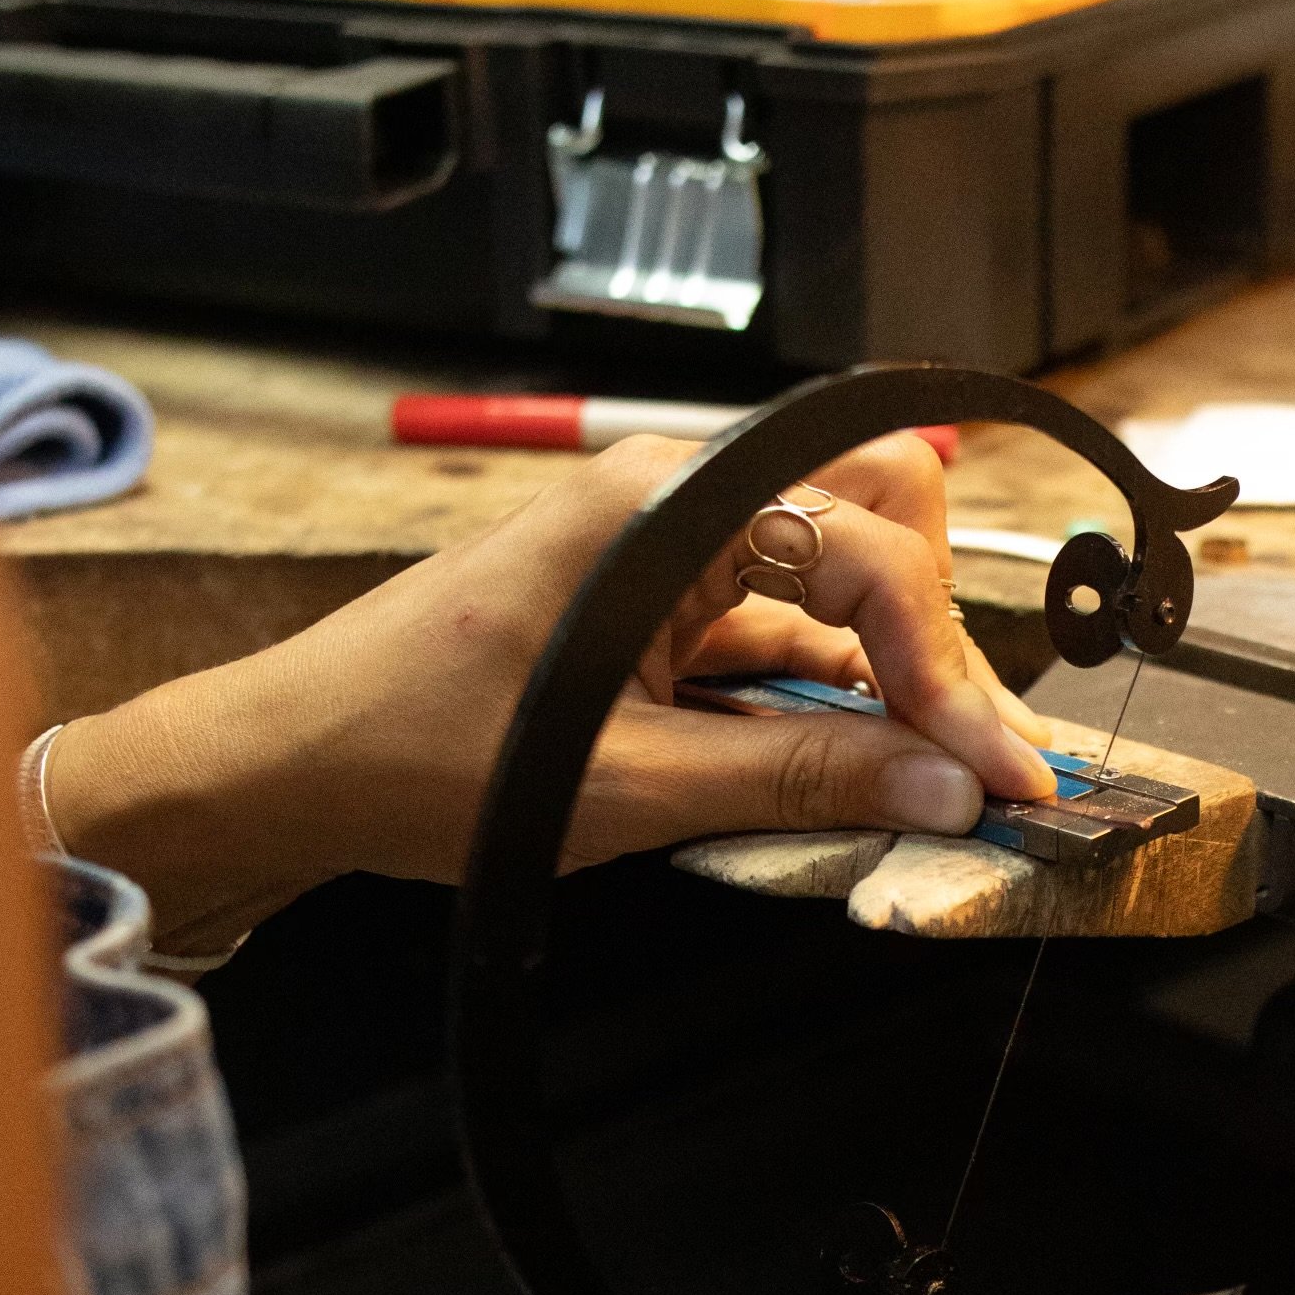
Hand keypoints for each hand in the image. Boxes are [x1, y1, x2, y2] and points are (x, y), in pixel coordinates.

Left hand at [46, 429, 1055, 953]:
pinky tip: (857, 773)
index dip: (950, 677)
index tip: (1000, 774)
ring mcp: (667, 555)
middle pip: (876, 520)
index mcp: (668, 508)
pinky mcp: (654, 612)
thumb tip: (947, 789)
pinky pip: (779, 634)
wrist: (293, 766)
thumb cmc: (419, 756)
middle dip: (939, 635)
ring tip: (932, 780)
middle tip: (970, 756)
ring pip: (835, 582)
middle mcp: (678, 504)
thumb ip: (800, 779)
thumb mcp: (628, 787)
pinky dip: (831, 702)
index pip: (871, 561)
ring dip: (893, 676)